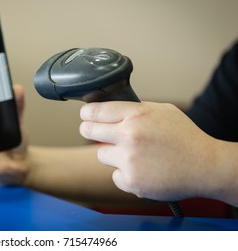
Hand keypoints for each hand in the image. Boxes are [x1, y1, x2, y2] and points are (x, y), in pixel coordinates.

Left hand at [79, 101, 215, 201]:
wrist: (206, 166)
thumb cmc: (184, 137)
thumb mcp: (162, 111)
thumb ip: (134, 110)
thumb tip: (109, 110)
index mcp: (136, 115)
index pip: (96, 111)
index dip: (87, 114)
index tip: (85, 116)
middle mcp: (129, 135)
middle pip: (88, 131)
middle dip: (88, 130)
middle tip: (92, 131)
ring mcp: (129, 160)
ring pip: (101, 154)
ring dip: (112, 155)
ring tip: (135, 155)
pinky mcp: (131, 181)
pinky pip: (115, 175)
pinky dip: (125, 174)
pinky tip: (143, 170)